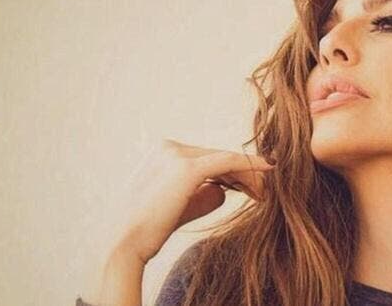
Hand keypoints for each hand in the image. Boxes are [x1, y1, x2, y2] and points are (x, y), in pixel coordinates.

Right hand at [112, 139, 273, 263]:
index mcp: (162, 153)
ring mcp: (176, 154)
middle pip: (217, 157)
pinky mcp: (187, 168)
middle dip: (242, 174)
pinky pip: (227, 162)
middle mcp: (168, 147)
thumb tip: (224, 189)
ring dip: (248, 174)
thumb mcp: (178, 206)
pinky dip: (249, 165)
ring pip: (225, 159)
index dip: (231, 173)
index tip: (250, 189)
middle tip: (262, 192)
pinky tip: (267, 169)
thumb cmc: (148, 231)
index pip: (206, 159)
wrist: (124, 243)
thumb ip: (201, 193)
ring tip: (264, 193)